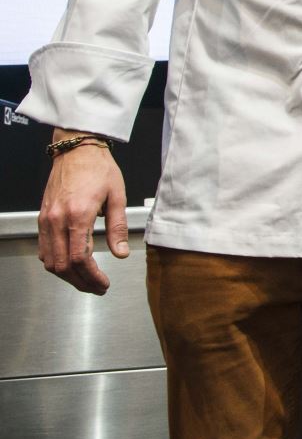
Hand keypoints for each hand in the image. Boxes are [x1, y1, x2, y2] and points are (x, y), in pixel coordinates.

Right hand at [38, 135, 128, 294]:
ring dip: (67, 276)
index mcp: (78, 215)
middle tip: (97, 287)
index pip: (80, 259)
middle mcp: (57, 220)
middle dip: (81, 282)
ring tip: (87, 280)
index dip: (92, 277)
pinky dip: (56, 262)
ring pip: (50, 261)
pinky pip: (44, 249)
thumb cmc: (98, 169)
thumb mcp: (117, 196)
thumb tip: (121, 253)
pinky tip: (70, 265)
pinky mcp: (43, 218)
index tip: (104, 284)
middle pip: (63, 265)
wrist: (76, 151)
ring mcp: (47, 220)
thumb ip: (118, 227)